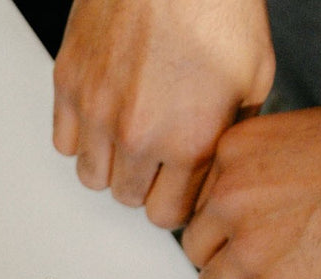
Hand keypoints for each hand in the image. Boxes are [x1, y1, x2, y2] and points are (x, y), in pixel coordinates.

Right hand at [53, 0, 273, 228]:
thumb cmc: (214, 5)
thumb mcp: (255, 74)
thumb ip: (232, 131)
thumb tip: (214, 163)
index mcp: (189, 139)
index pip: (167, 215)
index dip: (175, 202)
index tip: (176, 189)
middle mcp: (139, 135)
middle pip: (128, 199)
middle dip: (144, 183)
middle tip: (156, 156)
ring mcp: (98, 113)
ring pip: (92, 178)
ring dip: (111, 164)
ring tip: (128, 137)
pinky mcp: (70, 88)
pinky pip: (65, 143)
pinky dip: (82, 138)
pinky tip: (103, 117)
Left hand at [181, 108, 320, 278]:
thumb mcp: (313, 136)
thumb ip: (263, 167)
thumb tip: (229, 209)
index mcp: (237, 150)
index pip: (202, 203)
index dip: (228, 226)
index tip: (255, 233)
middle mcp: (232, 197)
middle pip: (199, 248)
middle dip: (231, 260)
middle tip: (273, 262)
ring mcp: (252, 247)